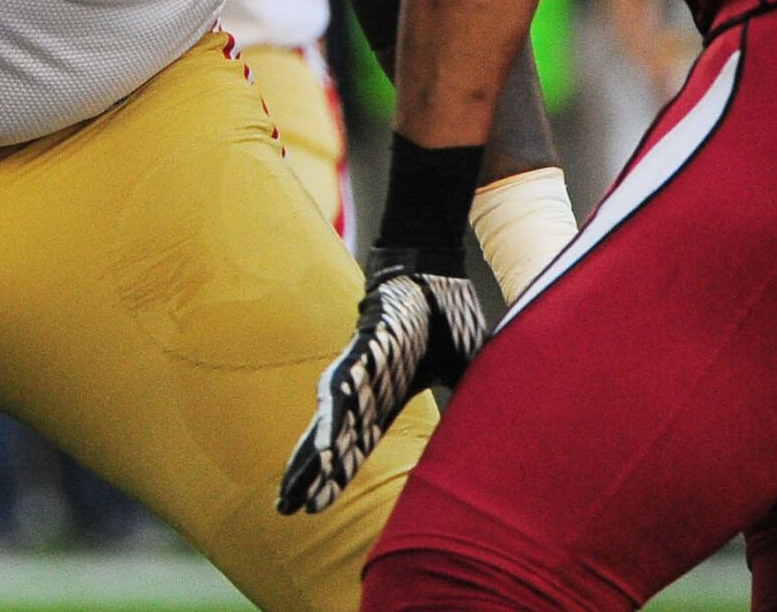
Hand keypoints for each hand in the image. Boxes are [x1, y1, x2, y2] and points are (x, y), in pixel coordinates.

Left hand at [277, 247, 484, 515]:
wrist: (436, 267)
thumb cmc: (444, 314)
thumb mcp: (459, 369)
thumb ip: (464, 398)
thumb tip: (491, 426)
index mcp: (387, 395)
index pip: (358, 443)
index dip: (338, 473)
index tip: (316, 504)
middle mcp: (368, 387)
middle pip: (335, 438)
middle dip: (311, 473)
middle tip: (285, 508)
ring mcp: (363, 368)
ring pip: (333, 419)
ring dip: (314, 453)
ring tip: (294, 487)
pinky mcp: (365, 347)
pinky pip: (346, 386)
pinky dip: (333, 416)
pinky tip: (320, 444)